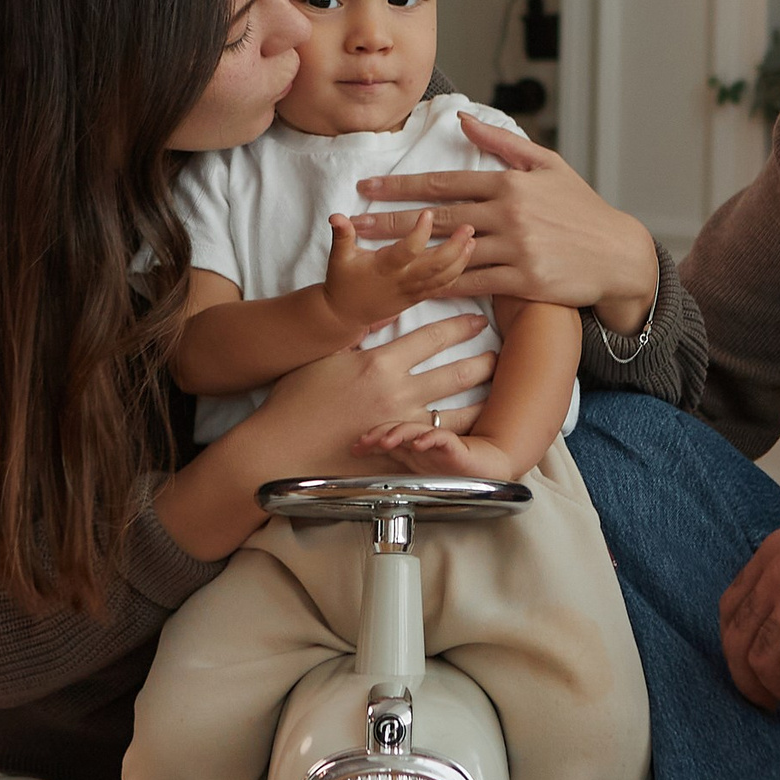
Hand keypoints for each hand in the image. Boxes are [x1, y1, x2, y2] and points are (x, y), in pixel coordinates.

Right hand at [241, 310, 493, 479]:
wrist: (280, 449)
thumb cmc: (294, 401)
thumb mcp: (326, 357)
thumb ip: (357, 342)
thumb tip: (378, 322)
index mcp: (380, 363)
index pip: (433, 337)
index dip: (460, 327)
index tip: (477, 321)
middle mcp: (398, 394)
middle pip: (457, 374)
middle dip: (483, 363)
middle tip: (499, 356)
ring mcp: (402, 429)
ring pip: (458, 415)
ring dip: (482, 404)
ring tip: (499, 395)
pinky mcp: (399, 458)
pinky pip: (440, 448)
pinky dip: (460, 442)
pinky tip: (475, 437)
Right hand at [317, 205, 473, 338]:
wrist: (345, 315)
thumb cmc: (342, 282)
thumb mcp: (338, 257)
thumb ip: (342, 235)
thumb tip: (336, 216)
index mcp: (384, 268)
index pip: (406, 250)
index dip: (420, 233)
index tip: (429, 213)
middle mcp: (402, 280)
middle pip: (434, 266)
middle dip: (454, 247)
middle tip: (468, 227)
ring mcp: (412, 291)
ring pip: (443, 278)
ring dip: (461, 259)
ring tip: (473, 240)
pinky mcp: (418, 297)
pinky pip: (443, 287)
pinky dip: (458, 273)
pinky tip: (468, 258)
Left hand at [355, 114, 659, 330]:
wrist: (617, 254)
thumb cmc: (581, 208)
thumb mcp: (547, 165)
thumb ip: (502, 144)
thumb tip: (463, 119)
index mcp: (510, 183)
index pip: (444, 182)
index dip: (402, 185)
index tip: (369, 187)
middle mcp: (509, 213)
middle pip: (436, 217)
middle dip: (390, 219)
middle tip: (352, 221)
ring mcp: (516, 248)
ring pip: (448, 251)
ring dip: (406, 254)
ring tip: (372, 256)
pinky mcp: (523, 280)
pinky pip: (473, 282)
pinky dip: (441, 283)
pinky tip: (412, 285)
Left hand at [363, 420, 520, 482]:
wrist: (485, 468)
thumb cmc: (451, 469)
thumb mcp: (416, 469)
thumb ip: (395, 462)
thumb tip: (368, 463)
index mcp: (409, 446)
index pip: (384, 435)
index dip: (369, 439)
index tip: (354, 447)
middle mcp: (420, 440)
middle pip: (395, 428)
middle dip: (377, 433)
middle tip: (363, 441)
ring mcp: (435, 441)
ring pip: (414, 429)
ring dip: (398, 434)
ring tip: (385, 441)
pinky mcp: (454, 444)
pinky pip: (440, 438)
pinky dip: (428, 440)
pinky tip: (419, 444)